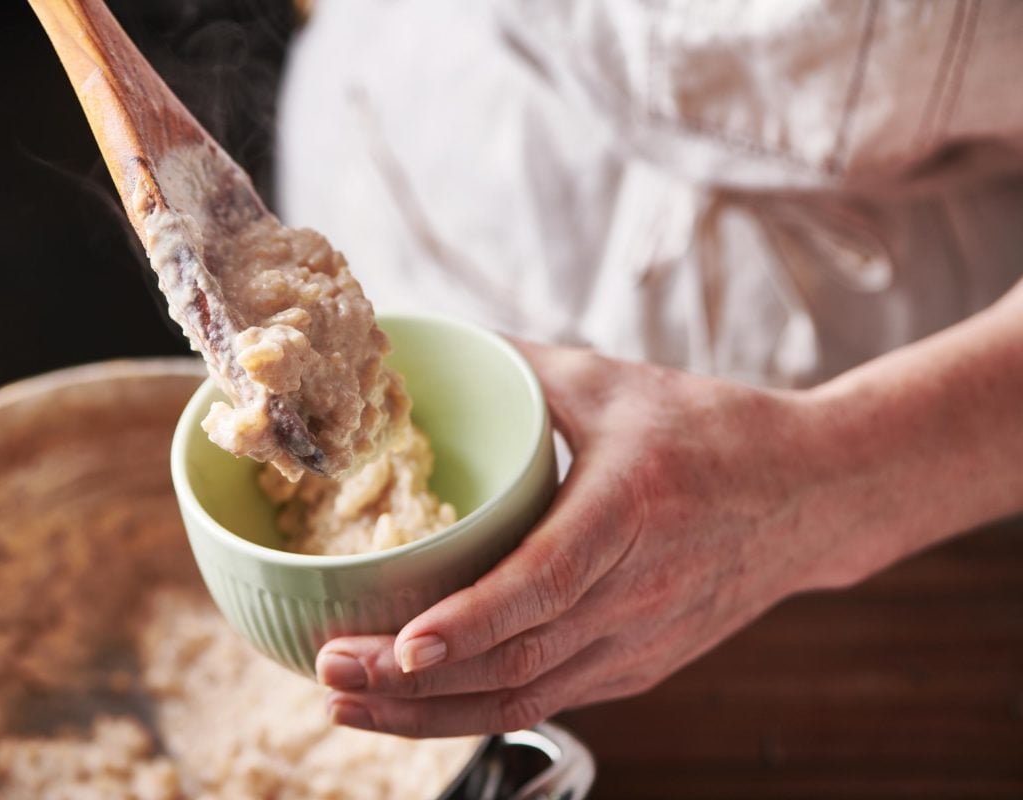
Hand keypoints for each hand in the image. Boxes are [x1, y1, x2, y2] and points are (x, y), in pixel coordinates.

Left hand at [316, 339, 842, 736]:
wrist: (813, 494)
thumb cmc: (713, 430)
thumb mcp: (615, 382)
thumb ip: (518, 367)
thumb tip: (421, 344)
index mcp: (633, 507)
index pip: (544, 582)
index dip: (469, 622)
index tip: (399, 648)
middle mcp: (640, 590)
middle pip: (520, 656)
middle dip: (415, 682)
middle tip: (330, 675)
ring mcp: (643, 640)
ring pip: (528, 695)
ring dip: (433, 713)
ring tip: (350, 707)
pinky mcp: (641, 666)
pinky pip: (551, 698)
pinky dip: (479, 709)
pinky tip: (419, 706)